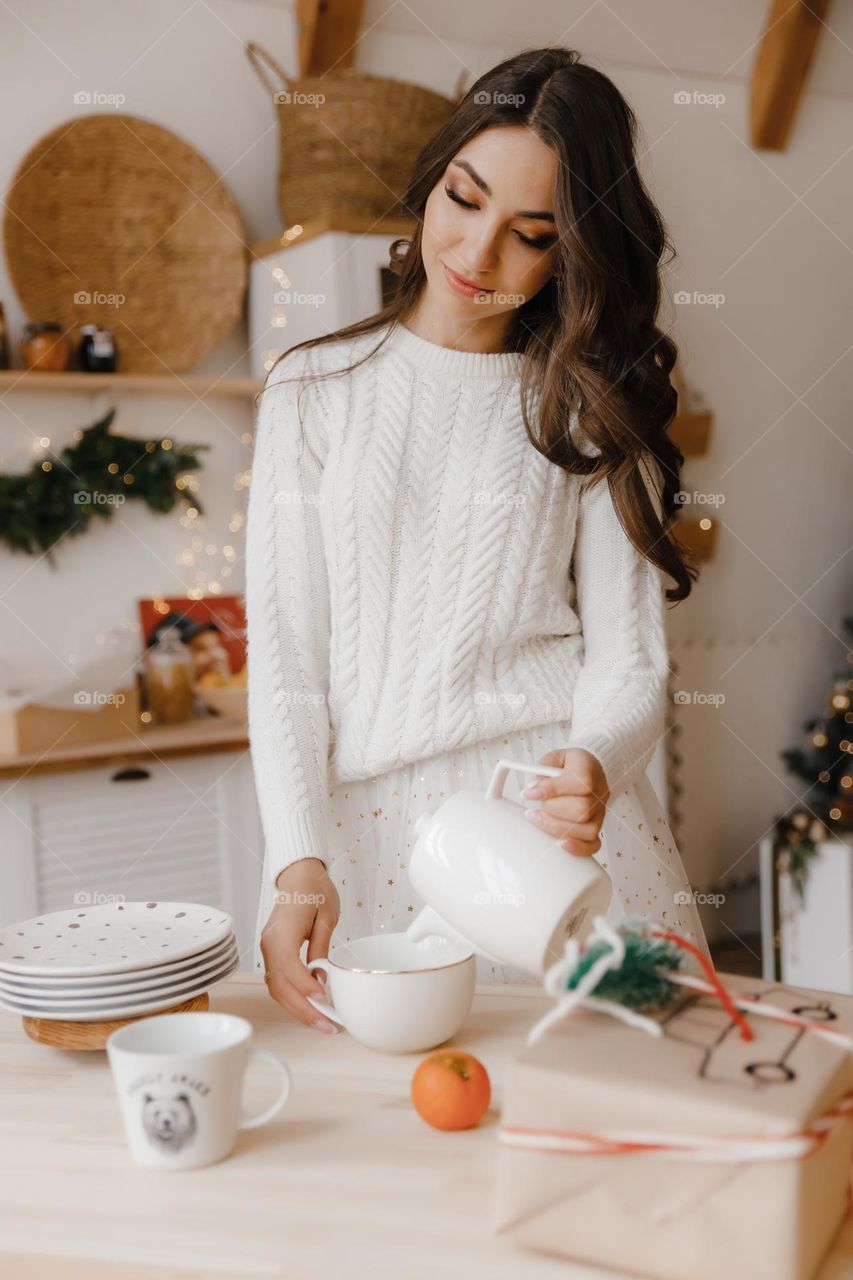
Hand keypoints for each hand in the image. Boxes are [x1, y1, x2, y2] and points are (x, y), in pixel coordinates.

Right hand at [260, 857, 340, 1032]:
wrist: (299, 875)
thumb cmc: (314, 889)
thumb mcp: (326, 916)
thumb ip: (321, 947)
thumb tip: (322, 975)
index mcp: (283, 932)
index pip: (289, 968)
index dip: (306, 987)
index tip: (325, 999)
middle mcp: (270, 944)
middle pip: (280, 986)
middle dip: (304, 1010)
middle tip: (327, 1025)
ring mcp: (268, 949)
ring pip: (277, 989)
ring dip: (298, 1009)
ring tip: (321, 1023)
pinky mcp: (272, 953)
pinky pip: (278, 981)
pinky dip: (293, 998)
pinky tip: (310, 1007)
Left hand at [521, 748, 609, 854]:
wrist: (586, 769)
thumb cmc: (568, 764)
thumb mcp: (553, 758)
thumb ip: (543, 770)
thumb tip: (533, 790)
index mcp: (589, 770)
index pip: (580, 783)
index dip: (552, 790)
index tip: (528, 794)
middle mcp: (599, 793)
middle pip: (582, 810)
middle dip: (552, 811)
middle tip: (534, 809)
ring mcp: (599, 812)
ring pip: (587, 830)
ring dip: (557, 828)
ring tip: (539, 820)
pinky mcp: (596, 827)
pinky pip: (594, 844)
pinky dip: (577, 848)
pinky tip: (559, 844)